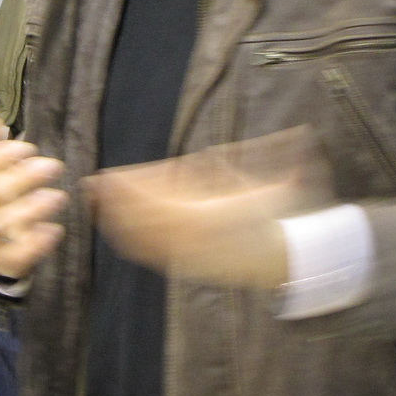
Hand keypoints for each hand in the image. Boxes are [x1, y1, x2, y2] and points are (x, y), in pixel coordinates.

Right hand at [0, 108, 68, 281]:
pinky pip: (15, 254)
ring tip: (58, 197)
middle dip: (24, 177)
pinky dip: (35, 242)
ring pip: (2, 223)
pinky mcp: (2, 262)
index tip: (29, 148)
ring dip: (32, 207)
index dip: (3, 154)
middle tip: (54, 167)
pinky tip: (54, 230)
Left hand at [88, 133, 314, 291]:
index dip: (135, 187)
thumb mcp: (278, 187)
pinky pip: (150, 253)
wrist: (282, 259)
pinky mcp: (185, 261)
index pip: (163, 200)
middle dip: (116, 200)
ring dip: (116, 218)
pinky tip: (113, 226)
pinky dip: (128, 240)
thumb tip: (304, 133)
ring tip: (95, 199)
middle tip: (91, 183)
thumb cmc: (276, 217)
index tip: (112, 176)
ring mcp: (188, 250)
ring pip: (142, 238)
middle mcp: (194, 235)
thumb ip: (282, 157)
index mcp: (211, 214)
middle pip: (143, 218)